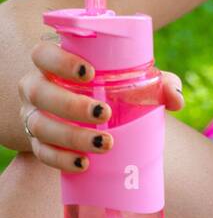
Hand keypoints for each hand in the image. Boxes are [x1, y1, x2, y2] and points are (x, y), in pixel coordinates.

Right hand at [18, 36, 184, 172]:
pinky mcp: (36, 143)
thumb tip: (175, 99)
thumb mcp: (131, 80)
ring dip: (71, 136)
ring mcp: (31, 116)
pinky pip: (41, 153)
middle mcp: (35, 87)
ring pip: (39, 125)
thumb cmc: (109, 89)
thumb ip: (158, 82)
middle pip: (38, 92)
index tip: (90, 73)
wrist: (87, 117)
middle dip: (70, 104)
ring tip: (106, 143)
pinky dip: (62, 160)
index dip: (60, 61)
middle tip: (104, 113)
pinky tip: (84, 164)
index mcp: (52, 63)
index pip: (42, 54)